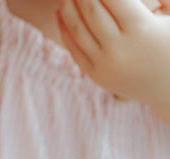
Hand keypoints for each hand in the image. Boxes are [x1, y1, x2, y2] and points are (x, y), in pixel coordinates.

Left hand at [58, 0, 169, 119]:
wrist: (168, 87)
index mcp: (140, 29)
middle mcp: (118, 49)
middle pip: (90, 11)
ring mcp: (104, 65)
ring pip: (77, 30)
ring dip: (68, 8)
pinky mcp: (95, 75)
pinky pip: (74, 50)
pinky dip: (65, 30)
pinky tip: (61, 13)